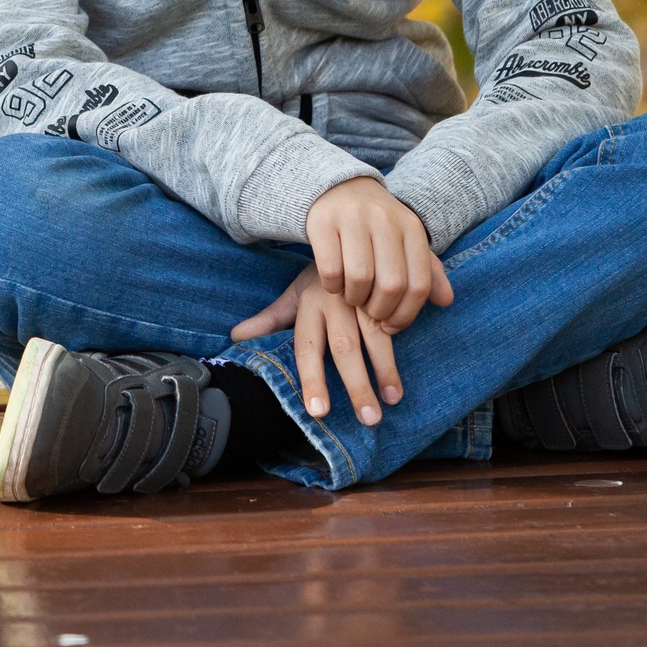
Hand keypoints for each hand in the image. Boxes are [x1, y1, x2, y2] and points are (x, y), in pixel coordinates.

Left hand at [228, 180, 451, 425]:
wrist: (347, 226)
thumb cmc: (320, 276)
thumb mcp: (293, 294)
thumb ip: (270, 319)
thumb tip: (235, 337)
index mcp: (310, 305)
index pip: (307, 348)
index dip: (312, 380)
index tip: (318, 412)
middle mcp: (336, 301)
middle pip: (343, 349)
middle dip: (356, 386)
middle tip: (368, 419)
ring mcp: (363, 294)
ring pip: (375, 336)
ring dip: (386, 370)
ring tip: (393, 399)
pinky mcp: (388, 284)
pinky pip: (398, 315)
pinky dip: (403, 340)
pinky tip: (410, 360)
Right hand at [301, 177, 450, 330]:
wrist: (338, 187)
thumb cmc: (377, 225)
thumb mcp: (406, 241)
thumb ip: (427, 271)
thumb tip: (446, 301)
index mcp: (411, 227)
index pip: (419, 284)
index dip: (406, 314)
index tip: (391, 326)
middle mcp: (385, 220)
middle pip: (391, 285)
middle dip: (379, 310)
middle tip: (370, 312)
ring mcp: (353, 218)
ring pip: (359, 278)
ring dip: (354, 299)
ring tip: (352, 297)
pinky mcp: (323, 222)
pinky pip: (330, 270)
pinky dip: (332, 287)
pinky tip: (334, 284)